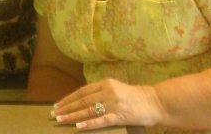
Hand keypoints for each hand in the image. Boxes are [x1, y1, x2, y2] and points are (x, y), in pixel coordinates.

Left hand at [50, 79, 165, 129]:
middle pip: (82, 100)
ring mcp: (114, 104)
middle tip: (53, 114)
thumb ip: (101, 93)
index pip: (82, 92)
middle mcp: (108, 92)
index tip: (57, 105)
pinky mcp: (121, 116)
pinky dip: (89, 123)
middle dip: (66, 107)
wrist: (156, 102)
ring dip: (72, 115)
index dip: (68, 98)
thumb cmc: (136, 97)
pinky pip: (101, 120)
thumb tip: (83, 100)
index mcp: (106, 83)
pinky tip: (78, 126)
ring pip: (88, 110)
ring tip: (60, 119)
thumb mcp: (116, 89)